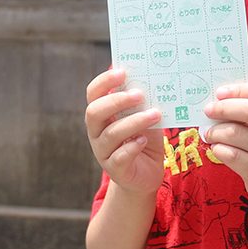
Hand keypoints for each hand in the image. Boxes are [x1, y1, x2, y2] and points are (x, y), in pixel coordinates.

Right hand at [85, 69, 163, 194]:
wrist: (146, 176)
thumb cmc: (143, 140)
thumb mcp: (144, 119)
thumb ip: (143, 105)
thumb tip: (153, 83)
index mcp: (101, 114)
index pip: (93, 93)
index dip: (104, 81)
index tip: (122, 72)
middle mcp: (96, 132)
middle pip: (94, 112)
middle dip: (116, 101)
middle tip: (139, 94)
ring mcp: (103, 152)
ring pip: (111, 134)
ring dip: (134, 122)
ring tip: (154, 114)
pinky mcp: (115, 169)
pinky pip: (119, 157)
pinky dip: (132, 146)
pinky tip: (144, 140)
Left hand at [203, 83, 247, 210]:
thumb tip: (215, 102)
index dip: (240, 89)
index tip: (220, 92)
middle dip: (223, 108)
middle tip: (208, 110)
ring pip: (236, 134)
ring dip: (215, 131)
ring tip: (210, 134)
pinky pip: (232, 155)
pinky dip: (218, 149)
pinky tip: (218, 149)